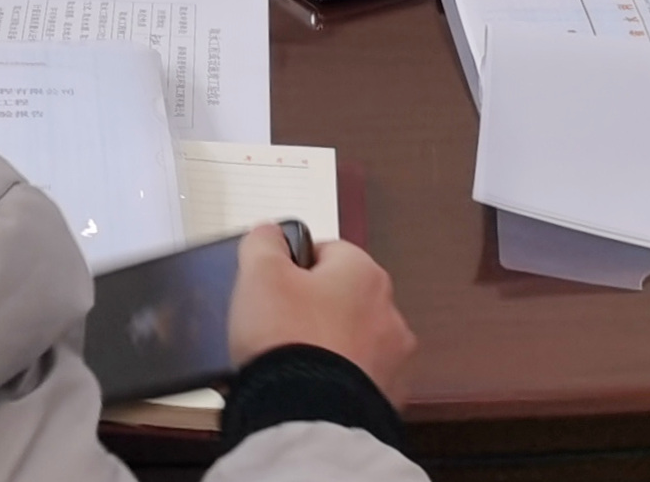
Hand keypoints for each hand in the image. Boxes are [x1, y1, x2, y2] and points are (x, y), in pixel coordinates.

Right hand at [224, 223, 416, 404]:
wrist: (306, 415)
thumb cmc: (288, 341)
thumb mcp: (258, 272)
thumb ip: (264, 241)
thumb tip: (270, 234)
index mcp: (363, 272)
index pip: (326, 251)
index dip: (291, 266)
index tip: (271, 286)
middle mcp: (387, 311)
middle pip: (340, 297)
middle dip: (310, 308)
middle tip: (276, 324)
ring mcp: (391, 358)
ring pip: (350, 340)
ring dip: (326, 345)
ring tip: (290, 361)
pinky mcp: (386, 397)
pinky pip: (356, 378)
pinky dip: (336, 379)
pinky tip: (308, 386)